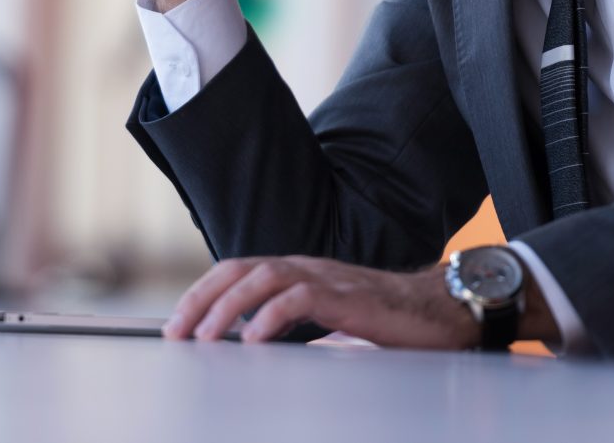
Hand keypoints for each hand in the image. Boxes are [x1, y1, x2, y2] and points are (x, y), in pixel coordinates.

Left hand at [163, 256, 479, 347]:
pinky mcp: (346, 297)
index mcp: (297, 271)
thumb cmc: (385, 318)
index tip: (177, 324)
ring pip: (263, 278)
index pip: (237, 272)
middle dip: (202, 299)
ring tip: (206, 337)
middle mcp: (305, 267)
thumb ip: (293, 325)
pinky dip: (271, 317)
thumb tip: (252, 346)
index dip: (203, 294)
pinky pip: (300, 299)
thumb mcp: (327, 320)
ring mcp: (325, 279)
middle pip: (239, 270)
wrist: (438, 309)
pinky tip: (254, 339)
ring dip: (228, 307)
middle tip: (176, 332)